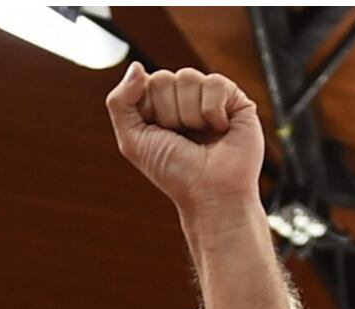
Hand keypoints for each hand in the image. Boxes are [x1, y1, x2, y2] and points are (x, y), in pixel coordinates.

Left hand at [105, 62, 265, 219]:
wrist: (210, 196)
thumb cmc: (176, 175)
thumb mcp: (132, 141)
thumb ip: (119, 102)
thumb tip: (136, 66)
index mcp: (162, 106)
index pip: (146, 83)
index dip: (150, 111)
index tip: (162, 137)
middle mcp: (186, 99)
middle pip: (164, 79)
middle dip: (169, 114)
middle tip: (184, 140)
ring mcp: (211, 98)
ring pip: (188, 78)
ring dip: (190, 116)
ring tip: (203, 138)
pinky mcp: (235, 100)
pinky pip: (214, 83)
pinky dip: (213, 112)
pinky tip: (220, 131)